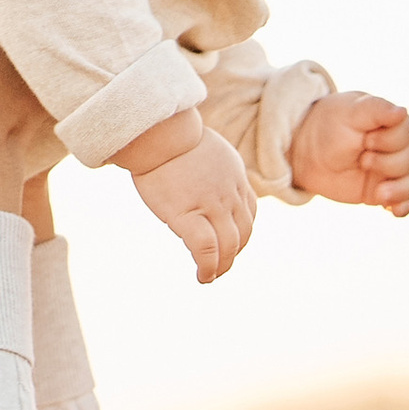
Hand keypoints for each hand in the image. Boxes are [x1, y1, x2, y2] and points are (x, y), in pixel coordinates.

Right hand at [127, 123, 256, 284]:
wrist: (158, 132)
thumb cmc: (167, 136)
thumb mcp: (200, 146)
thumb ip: (207, 165)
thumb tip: (192, 171)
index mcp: (234, 174)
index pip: (249, 211)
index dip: (242, 232)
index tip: (231, 243)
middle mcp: (229, 192)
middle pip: (243, 232)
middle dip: (234, 253)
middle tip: (221, 266)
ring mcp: (212, 204)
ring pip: (229, 245)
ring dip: (223, 266)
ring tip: (211, 276)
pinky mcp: (189, 215)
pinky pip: (207, 250)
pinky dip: (208, 267)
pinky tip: (202, 277)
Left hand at [288, 90, 408, 215]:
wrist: (307, 152)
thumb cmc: (331, 124)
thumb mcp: (351, 112)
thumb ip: (377, 109)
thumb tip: (403, 112)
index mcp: (390, 123)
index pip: (406, 133)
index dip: (389, 140)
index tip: (366, 140)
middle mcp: (395, 147)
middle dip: (388, 163)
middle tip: (363, 160)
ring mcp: (390, 170)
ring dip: (399, 189)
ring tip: (379, 193)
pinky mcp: (382, 191)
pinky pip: (402, 202)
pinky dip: (402, 207)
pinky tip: (394, 210)